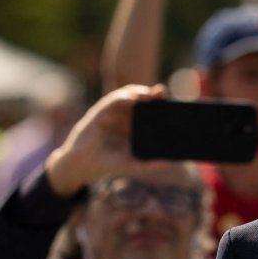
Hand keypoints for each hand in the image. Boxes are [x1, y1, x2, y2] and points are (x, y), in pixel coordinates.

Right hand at [43, 84, 166, 195]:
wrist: (84, 166)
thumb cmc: (109, 163)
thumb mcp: (134, 164)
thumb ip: (152, 164)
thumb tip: (172, 163)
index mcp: (134, 126)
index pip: (149, 111)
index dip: (160, 105)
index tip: (173, 103)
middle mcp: (124, 117)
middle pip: (140, 100)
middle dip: (152, 95)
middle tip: (163, 92)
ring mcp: (112, 113)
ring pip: (127, 96)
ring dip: (138, 92)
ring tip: (150, 93)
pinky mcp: (99, 113)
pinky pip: (112, 101)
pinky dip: (123, 98)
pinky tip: (133, 99)